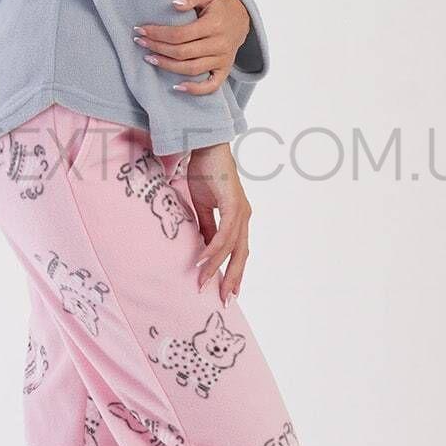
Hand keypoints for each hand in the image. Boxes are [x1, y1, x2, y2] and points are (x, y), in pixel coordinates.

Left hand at [134, 0, 251, 94]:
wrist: (240, 20)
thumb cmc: (216, 9)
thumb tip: (174, 4)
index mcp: (214, 24)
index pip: (180, 33)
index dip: (158, 33)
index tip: (141, 30)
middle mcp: (220, 44)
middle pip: (182, 52)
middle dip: (158, 48)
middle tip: (141, 43)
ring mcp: (222, 60)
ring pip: (191, 69)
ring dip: (167, 66)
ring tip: (150, 58)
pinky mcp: (224, 71)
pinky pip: (211, 86)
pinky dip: (195, 90)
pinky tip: (176, 87)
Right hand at [185, 141, 250, 302]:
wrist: (206, 146)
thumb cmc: (205, 172)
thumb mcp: (202, 206)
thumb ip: (206, 227)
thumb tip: (202, 249)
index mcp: (238, 218)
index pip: (239, 251)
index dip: (234, 272)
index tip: (228, 292)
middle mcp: (244, 216)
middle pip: (241, 254)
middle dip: (233, 278)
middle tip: (224, 300)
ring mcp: (241, 210)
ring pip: (232, 247)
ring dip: (216, 267)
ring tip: (203, 283)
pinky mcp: (233, 203)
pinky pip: (224, 233)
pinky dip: (213, 249)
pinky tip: (202, 261)